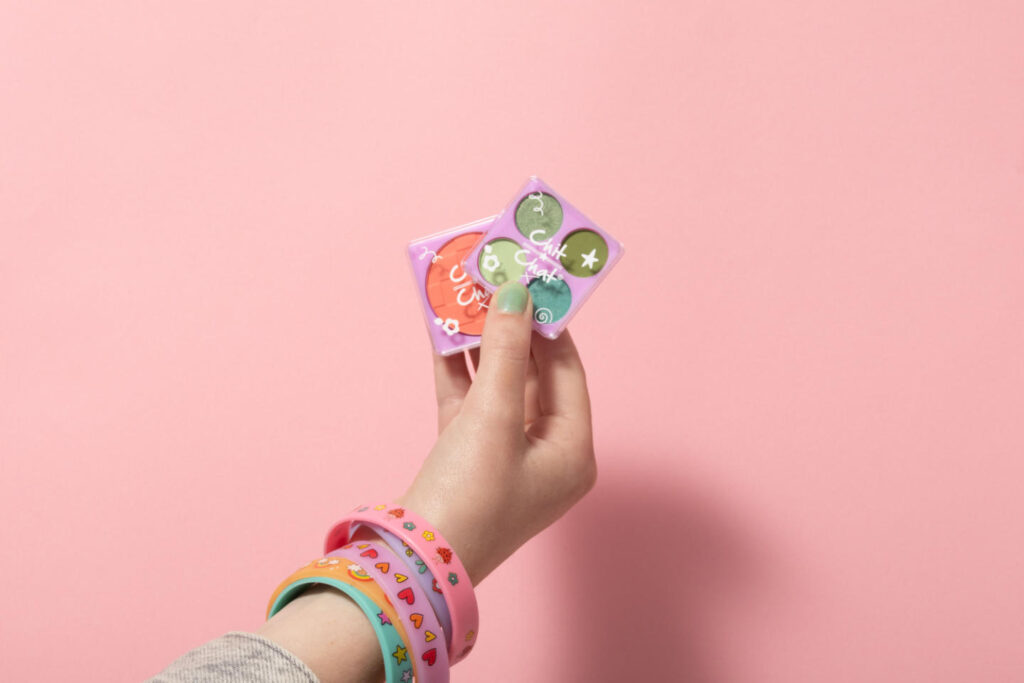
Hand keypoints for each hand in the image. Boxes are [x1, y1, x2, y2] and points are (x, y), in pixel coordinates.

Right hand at [397, 281, 596, 583]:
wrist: (412, 561)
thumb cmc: (468, 496)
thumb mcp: (494, 416)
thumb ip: (507, 351)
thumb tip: (517, 295)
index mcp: (571, 452)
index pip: (567, 372)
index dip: (549, 326)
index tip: (532, 284)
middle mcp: (544, 456)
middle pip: (533, 377)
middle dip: (511, 332)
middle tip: (495, 284)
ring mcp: (504, 458)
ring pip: (497, 387)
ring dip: (481, 347)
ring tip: (466, 299)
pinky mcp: (466, 460)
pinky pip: (469, 405)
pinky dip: (459, 372)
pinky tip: (444, 335)